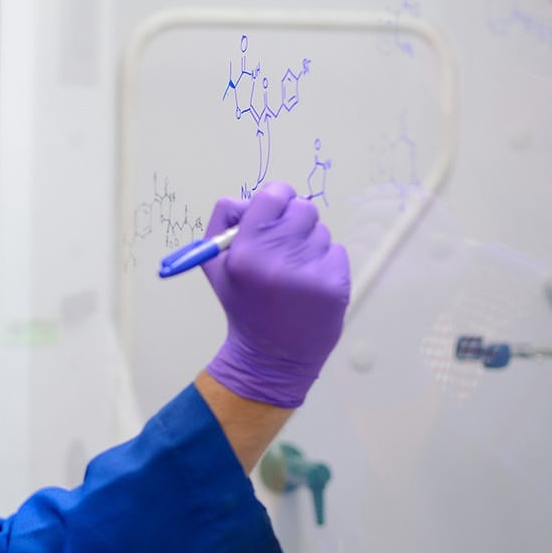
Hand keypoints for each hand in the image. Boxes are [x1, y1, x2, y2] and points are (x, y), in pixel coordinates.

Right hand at [202, 182, 349, 407]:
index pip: (273, 194)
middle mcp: (278, 259)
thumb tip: (253, 200)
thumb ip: (225, 223)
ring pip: (321, 230)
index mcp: (245, 252)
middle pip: (302, 207)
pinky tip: (310, 284)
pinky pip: (336, 250)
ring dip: (309, 243)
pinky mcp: (335, 283)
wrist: (271, 357)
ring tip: (294, 271)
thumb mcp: (215, 266)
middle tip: (284, 243)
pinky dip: (325, 262)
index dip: (275, 199)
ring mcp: (310, 272)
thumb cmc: (242, 305)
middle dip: (293, 221)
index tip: (274, 212)